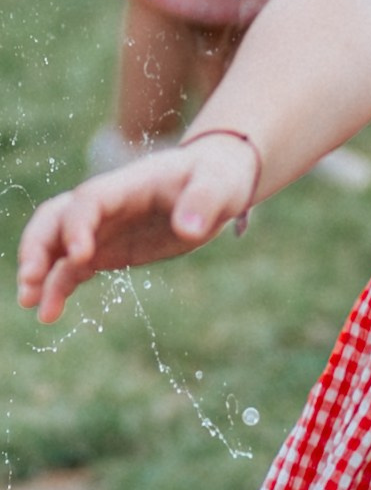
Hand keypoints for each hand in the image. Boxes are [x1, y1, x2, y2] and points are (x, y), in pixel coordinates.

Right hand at [17, 132, 260, 322]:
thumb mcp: (220, 186)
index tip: (81, 256)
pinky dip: (58, 287)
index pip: (89, 200)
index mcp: (129, 184)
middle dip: (38, 246)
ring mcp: (103, 228)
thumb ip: (203, 202)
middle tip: (30, 280)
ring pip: (57, 245)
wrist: (216, 181)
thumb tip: (188, 229)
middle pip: (56, 217)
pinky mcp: (106, 250)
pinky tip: (49, 312)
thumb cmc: (218, 177)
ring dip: (40, 271)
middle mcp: (107, 205)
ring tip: (32, 304)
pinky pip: (72, 268)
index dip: (78, 225)